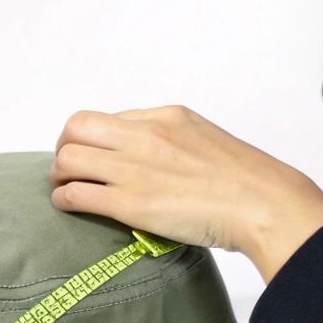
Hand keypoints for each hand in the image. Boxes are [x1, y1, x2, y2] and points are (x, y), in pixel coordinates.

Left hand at [48, 105, 322, 284]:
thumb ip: (175, 141)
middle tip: (68, 168)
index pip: (109, 117)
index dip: (94, 138)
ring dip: (59, 174)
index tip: (94, 155)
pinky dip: (64, 198)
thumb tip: (153, 158)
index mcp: (167, 116)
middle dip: (65, 147)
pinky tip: (69, 206)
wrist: (264, 204)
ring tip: (64, 187)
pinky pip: (76, 193)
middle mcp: (146, 135)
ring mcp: (135, 167)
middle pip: (77, 128)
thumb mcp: (208, 140)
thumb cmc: (246, 181)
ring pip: (68, 158)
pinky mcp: (130, 202)